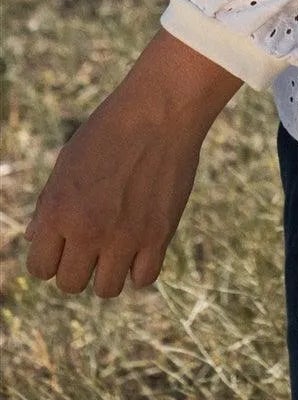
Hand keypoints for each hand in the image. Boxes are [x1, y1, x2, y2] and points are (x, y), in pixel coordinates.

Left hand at [23, 31, 240, 298]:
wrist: (160, 111)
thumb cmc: (110, 131)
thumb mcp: (67, 163)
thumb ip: (50, 205)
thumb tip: (35, 238)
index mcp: (58, 211)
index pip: (40, 268)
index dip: (51, 257)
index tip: (65, 242)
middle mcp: (88, 230)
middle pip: (70, 284)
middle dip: (78, 266)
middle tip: (93, 242)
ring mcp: (125, 236)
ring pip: (106, 289)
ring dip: (109, 271)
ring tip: (118, 246)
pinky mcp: (159, 235)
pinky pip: (144, 278)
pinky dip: (140, 268)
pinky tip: (142, 245)